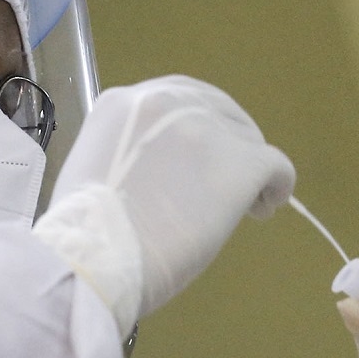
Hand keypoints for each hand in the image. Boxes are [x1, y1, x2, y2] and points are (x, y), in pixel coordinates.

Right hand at [36, 76, 294, 333]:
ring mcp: (206, 131)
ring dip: (246, 172)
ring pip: (247, 139)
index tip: (197, 162)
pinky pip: (276, 166)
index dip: (196, 130)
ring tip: (240, 209)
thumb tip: (160, 169)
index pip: (179, 98)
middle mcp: (168, 102)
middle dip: (225, 145)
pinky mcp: (239, 164)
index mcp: (125, 103)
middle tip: (221, 187)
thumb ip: (128, 151)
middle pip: (219, 111)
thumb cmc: (82, 232)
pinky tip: (264, 207)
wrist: (93, 259)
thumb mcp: (94, 166)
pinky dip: (276, 186)